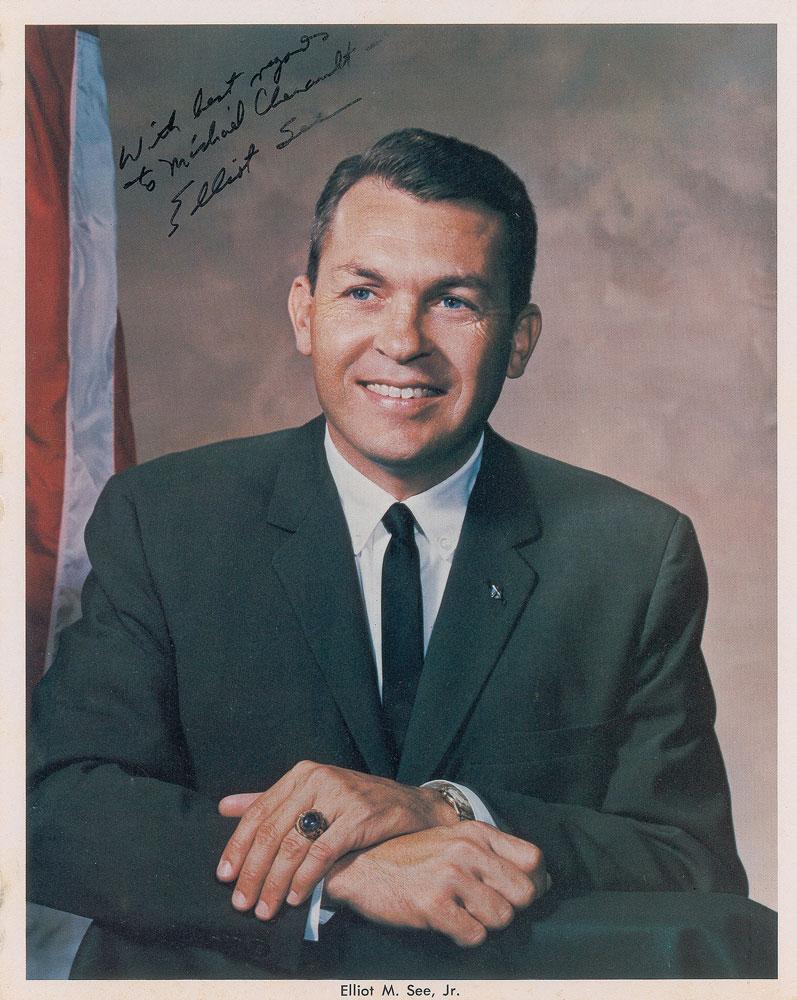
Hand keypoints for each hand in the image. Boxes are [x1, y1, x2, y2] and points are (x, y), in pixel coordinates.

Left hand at [216, 760, 457, 918]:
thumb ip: (270, 801)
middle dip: (253, 872)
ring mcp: (339, 796)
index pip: (259, 812)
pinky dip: (305, 879)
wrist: (411, 806)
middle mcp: (317, 779)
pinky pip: (322, 853)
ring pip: (294, 845)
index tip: (224, 876)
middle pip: (272, 831)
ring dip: (275, 883)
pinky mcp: (359, 816)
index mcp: (301, 774)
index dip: (237, 846)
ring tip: (265, 908)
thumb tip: (224, 807)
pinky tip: (295, 898)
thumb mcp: (312, 794)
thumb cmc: (355, 803)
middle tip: (241, 902)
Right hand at [325, 822, 547, 946]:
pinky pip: (475, 935)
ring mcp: (450, 876)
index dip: (535, 882)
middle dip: (511, 907)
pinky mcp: (433, 905)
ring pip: (502, 918)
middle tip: (487, 908)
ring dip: (486, 923)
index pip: (534, 859)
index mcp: (476, 832)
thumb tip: (541, 879)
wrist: (362, 866)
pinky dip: (465, 937)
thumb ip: (492, 852)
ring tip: (462, 913)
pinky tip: (448, 923)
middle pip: (525, 893)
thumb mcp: (455, 840)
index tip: (518, 893)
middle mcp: (467, 850)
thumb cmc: (413, 857)